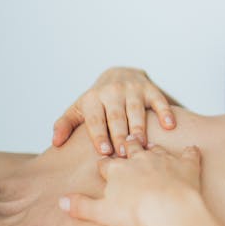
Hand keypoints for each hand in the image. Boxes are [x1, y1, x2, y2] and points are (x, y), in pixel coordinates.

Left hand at [52, 67, 175, 156]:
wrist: (120, 73)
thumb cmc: (98, 101)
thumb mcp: (79, 109)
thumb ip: (65, 124)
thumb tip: (55, 143)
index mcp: (93, 98)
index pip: (95, 119)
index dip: (99, 135)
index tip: (104, 152)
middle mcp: (112, 91)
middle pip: (116, 116)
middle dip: (119, 134)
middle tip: (123, 152)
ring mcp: (133, 89)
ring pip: (136, 110)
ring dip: (139, 127)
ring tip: (142, 144)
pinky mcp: (150, 88)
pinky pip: (159, 100)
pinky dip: (165, 112)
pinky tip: (169, 125)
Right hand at [60, 138, 201, 225]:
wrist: (168, 207)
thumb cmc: (135, 213)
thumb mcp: (101, 213)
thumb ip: (81, 206)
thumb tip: (62, 202)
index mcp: (119, 170)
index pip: (107, 164)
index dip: (104, 164)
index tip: (103, 163)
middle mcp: (140, 159)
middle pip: (131, 148)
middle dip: (127, 145)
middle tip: (127, 140)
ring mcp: (164, 159)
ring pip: (157, 148)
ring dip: (153, 147)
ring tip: (150, 144)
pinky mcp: (186, 164)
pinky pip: (189, 154)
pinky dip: (190, 152)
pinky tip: (192, 149)